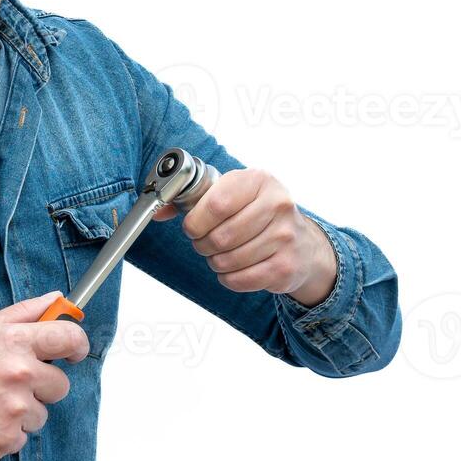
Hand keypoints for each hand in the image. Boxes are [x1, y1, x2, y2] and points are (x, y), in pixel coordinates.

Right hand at [0, 291, 87, 460]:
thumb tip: (58, 300)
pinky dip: (6, 433)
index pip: (69, 338)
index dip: (77, 346)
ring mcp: (15, 409)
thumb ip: (25, 312)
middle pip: (60, 385)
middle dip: (41, 386)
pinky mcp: (6, 439)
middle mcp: (20, 373)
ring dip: (22, 413)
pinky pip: (22, 437)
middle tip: (9, 385)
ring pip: (41, 414)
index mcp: (15, 341)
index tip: (73, 354)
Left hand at [152, 167, 336, 304]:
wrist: (302, 244)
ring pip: (227, 261)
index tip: (192, 227)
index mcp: (259, 180)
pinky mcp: (286, 266)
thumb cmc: (257, 214)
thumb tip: (157, 210)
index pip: (215, 204)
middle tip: (205, 243)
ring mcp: (285, 236)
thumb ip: (192, 198)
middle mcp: (278, 205)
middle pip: (220, 236)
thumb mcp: (231, 194)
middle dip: (203, 245)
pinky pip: (239, 280)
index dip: (195, 221)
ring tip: (222, 254)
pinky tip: (235, 268)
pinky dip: (228, 278)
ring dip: (215, 262)